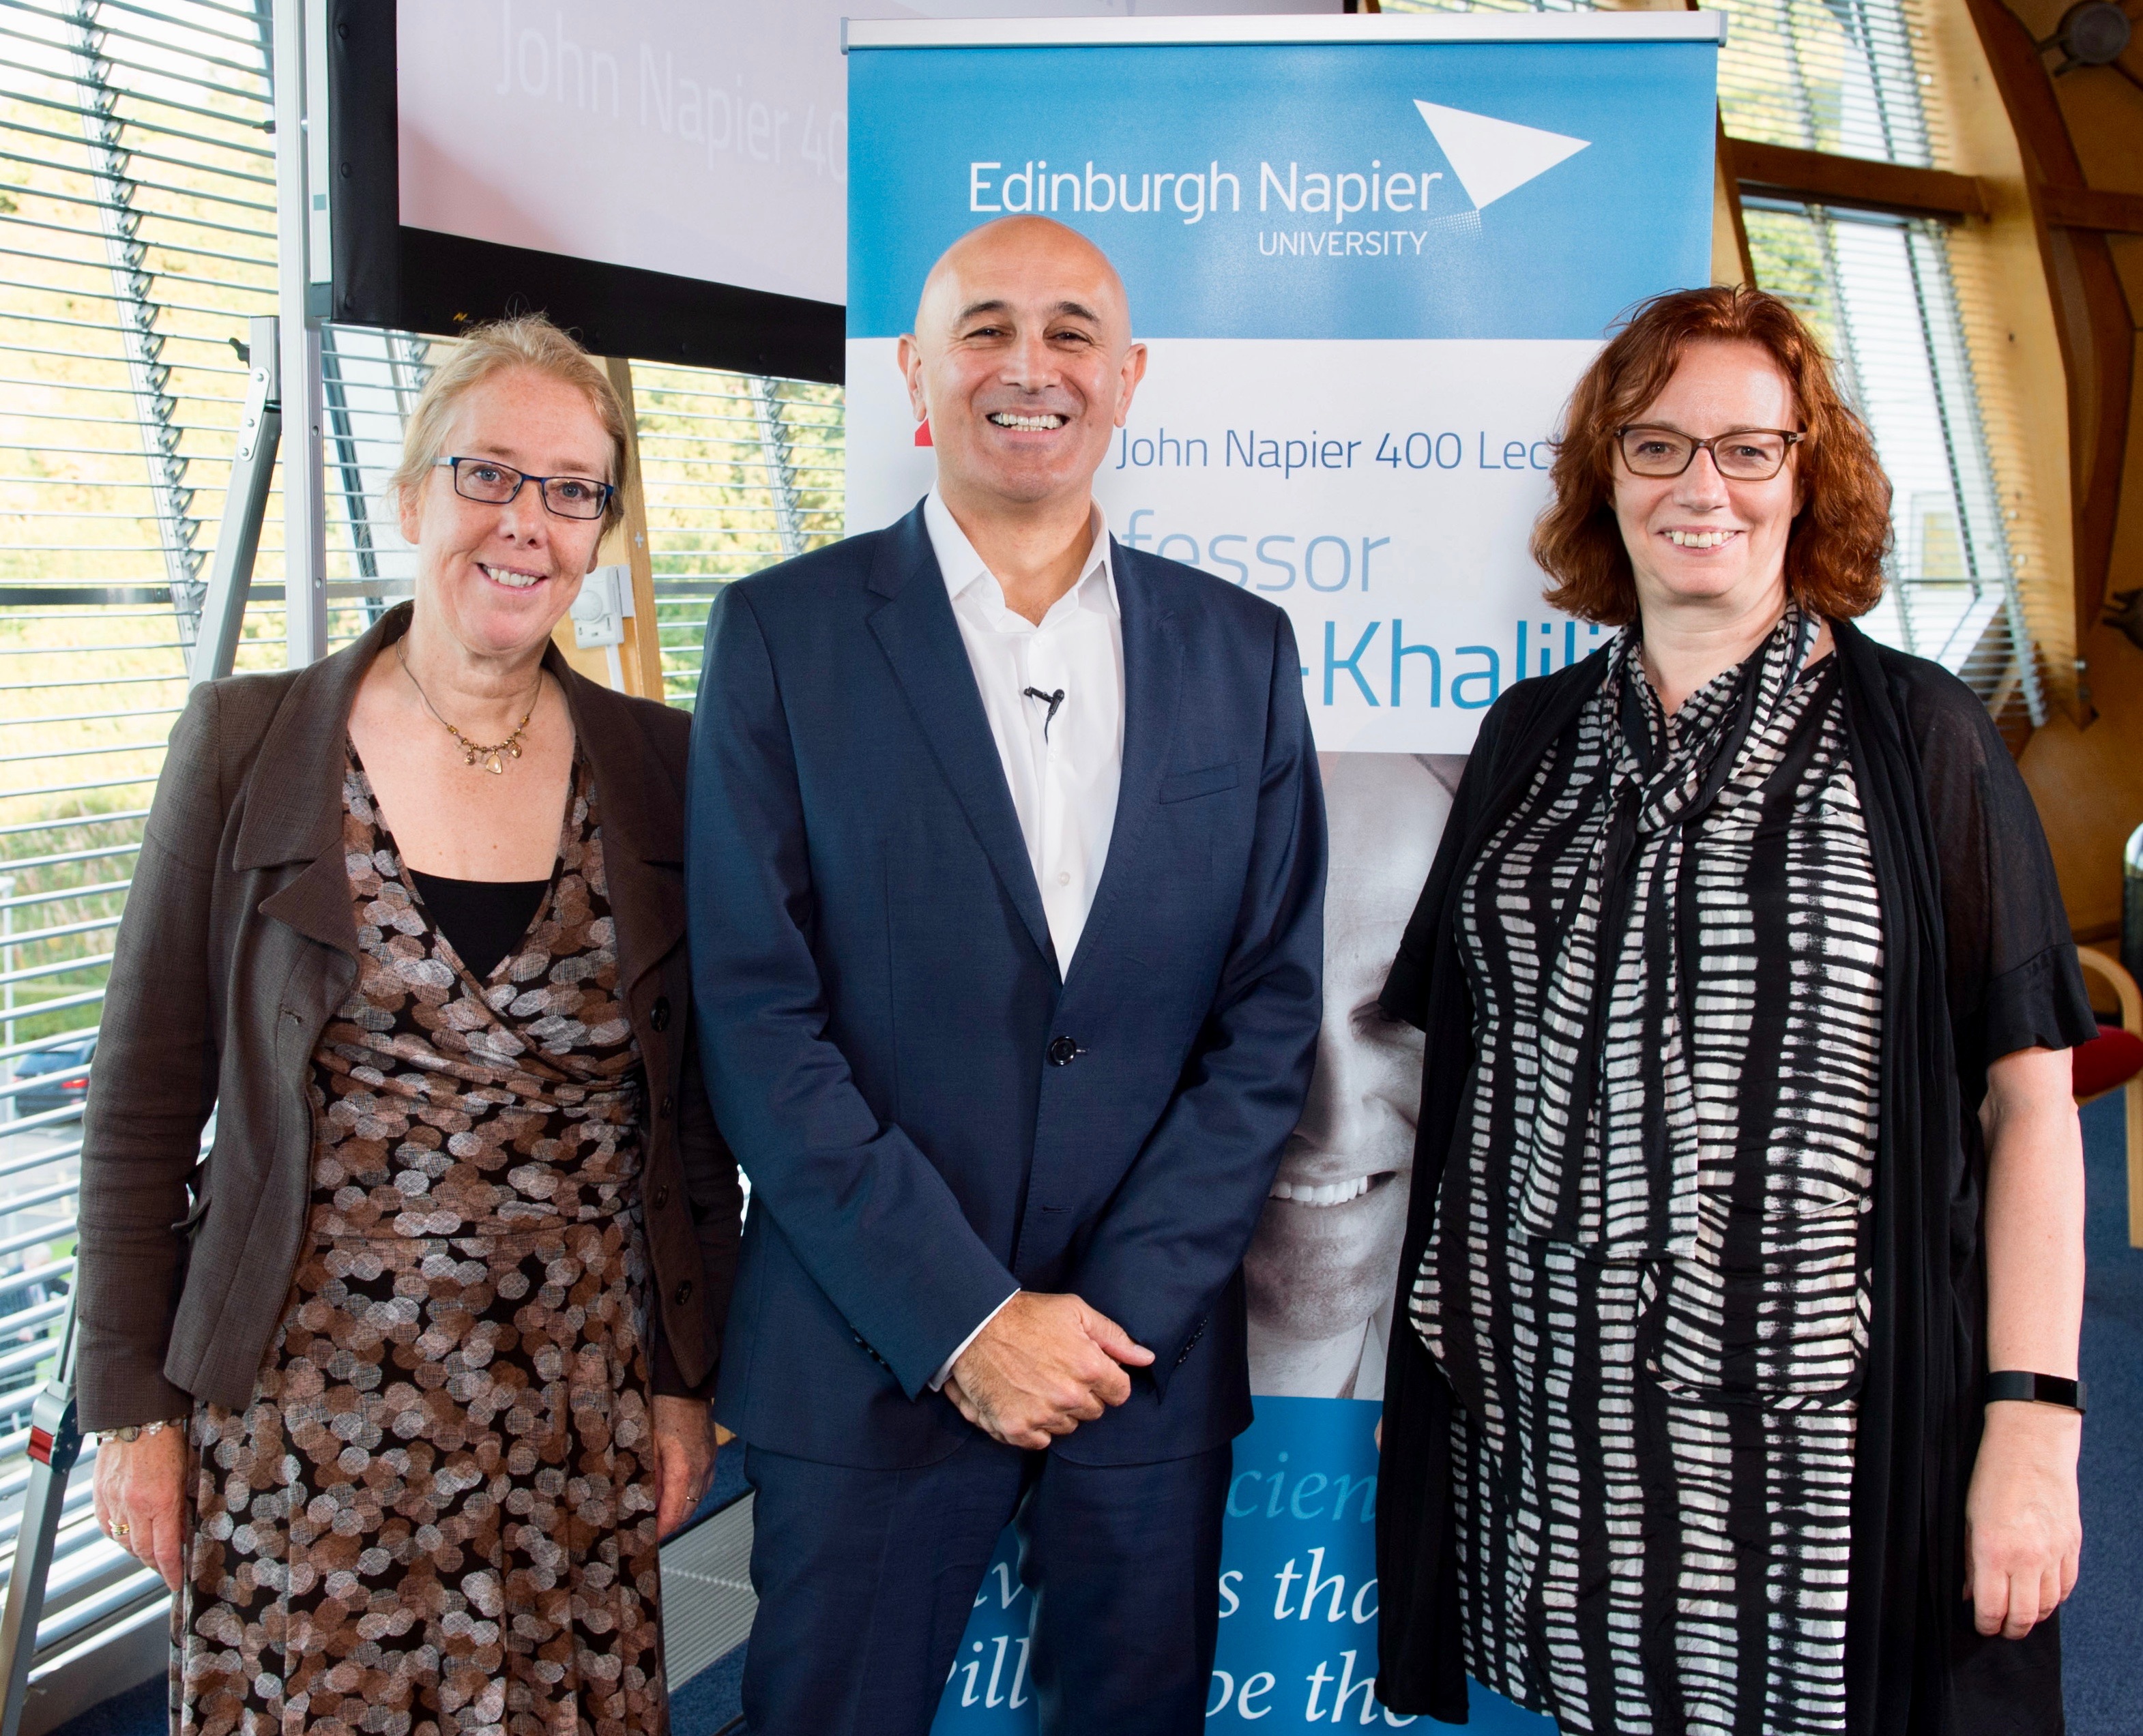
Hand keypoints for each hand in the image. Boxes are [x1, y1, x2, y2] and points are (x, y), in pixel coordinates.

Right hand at [91, 1426, 187, 1590]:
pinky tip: (129, 1535)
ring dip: (138, 1551)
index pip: (165, 1551)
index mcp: (160, 1501)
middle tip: (167, 1571)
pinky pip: (107, 1526)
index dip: (171, 1572)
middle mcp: (133, 1506)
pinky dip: (118, 1536)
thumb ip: (184, 1503)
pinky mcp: (100, 1494)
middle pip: (142, 1552)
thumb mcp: (188, 1472)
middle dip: (157, 1566)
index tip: (176, 1584)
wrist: (138, 1414)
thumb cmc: (170, 1437)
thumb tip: (187, 1528)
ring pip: (123, 1541)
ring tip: (152, 1553)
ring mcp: (113, 1501)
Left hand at [651, 1395, 717, 1538]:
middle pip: (687, 1511)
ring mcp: (709, 1463)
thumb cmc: (665, 1410)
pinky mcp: (711, 1457)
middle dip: (670, 1524)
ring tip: (661, 1515)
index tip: (650, 1538)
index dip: (662, 1530)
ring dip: (680, 1511)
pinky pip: (703, 1486)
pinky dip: (690, 1496)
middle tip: (651, 1531)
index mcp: (683, 1469)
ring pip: (697, 1500)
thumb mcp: (647, 1446)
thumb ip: (648, 1478)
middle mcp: (701, 1470)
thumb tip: (644, 1502)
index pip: (674, 1513)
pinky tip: (676, 1495)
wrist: (686, 1388)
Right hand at [946, 1292, 1154, 1449]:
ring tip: (1039, 1383)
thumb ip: (1115, 1338)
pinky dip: (1036, 1426)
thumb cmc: (1027, 1315)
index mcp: (1089, 1368)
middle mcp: (1069, 1397)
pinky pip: (1041, 1441)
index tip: (1090, 1370)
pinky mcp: (1016, 1429)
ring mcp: (1042, 1415)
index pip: (1120, 1393)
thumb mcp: (1076, 1313)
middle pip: (1094, 1411)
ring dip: (1059, 1411)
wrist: (974, 1327)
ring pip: (1068, 1426)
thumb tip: (1146, 1358)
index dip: (1108, 1380)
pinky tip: (1025, 1401)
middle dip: (1083, 1394)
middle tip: (1059, 1372)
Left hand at [1964, 1401, 2081, 1638]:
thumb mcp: (1968, 1518)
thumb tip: (1969, 1594)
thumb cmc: (1991, 1476)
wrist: (2031, 1445)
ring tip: (2019, 1615)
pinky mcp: (2073, 1546)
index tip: (1980, 1626)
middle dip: (2010, 1630)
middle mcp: (2027, 1558)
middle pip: (2024, 1616)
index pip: (1992, 1608)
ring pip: (2049, 1606)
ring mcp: (2055, 1553)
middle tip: (2000, 1629)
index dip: (1985, 1624)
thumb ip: (1969, 1561)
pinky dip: (2054, 1598)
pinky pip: (2066, 1586)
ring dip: (2033, 1616)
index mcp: (1994, 1550)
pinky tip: (2041, 1596)